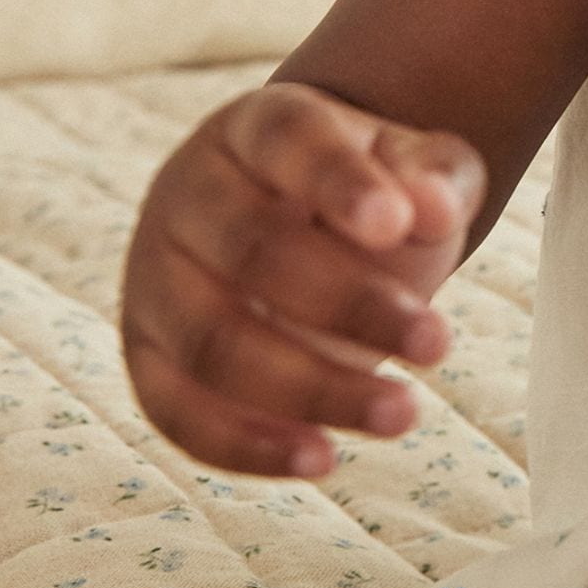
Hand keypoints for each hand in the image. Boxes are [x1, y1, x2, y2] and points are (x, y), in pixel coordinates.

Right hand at [120, 81, 485, 480]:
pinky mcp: (148, 356)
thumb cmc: (369, 193)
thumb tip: (437, 207)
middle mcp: (189, 195)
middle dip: (351, 305)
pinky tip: (324, 458)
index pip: (290, 140)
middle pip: (251, 250)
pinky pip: (177, 410)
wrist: (303, 226)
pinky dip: (246, 445)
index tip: (401, 224)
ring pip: (213, 343)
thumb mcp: (414, 167)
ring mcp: (155, 278)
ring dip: (310, 388)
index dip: (340, 182)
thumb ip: (435, 176)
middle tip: (439, 343)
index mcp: (258, 128)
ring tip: (403, 412)